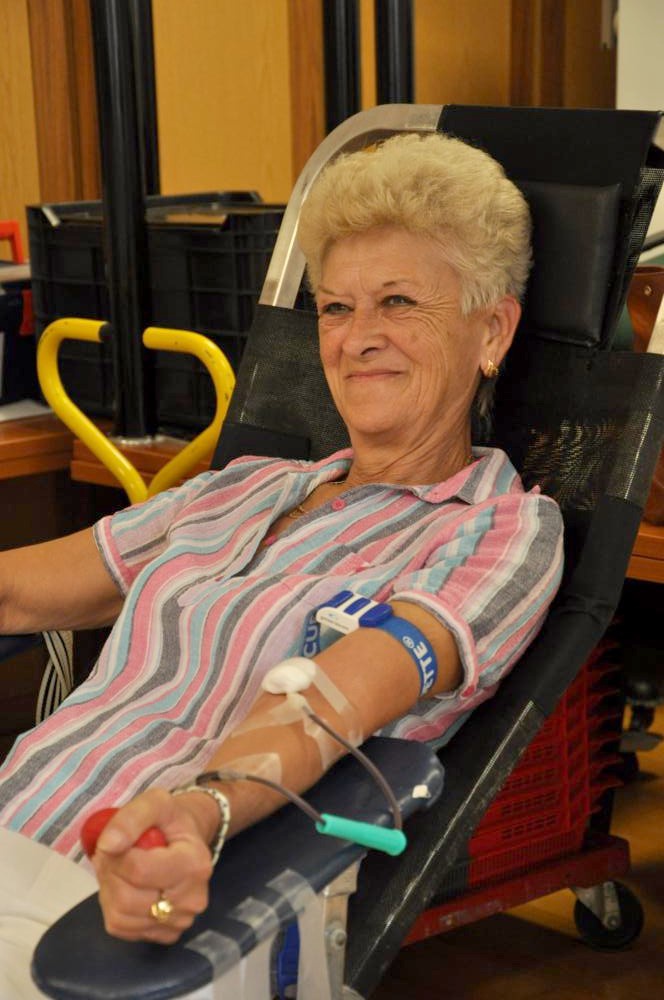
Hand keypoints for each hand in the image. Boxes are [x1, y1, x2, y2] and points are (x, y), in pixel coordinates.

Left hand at [90, 787, 215, 943]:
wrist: (188, 841)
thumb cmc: (171, 821)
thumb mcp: (155, 802)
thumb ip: (131, 818)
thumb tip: (107, 845)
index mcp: (194, 864)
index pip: (139, 871)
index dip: (116, 856)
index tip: (115, 841)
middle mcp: (192, 899)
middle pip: (127, 899)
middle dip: (110, 874)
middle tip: (111, 856)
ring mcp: (180, 922)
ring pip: (121, 918)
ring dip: (109, 891)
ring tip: (117, 870)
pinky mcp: (166, 936)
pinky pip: (123, 929)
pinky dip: (114, 909)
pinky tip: (124, 888)